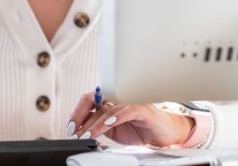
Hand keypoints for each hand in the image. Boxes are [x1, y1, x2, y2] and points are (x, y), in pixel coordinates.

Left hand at [67, 92, 194, 146]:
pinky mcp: (143, 110)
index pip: (87, 102)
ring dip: (94, 125)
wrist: (167, 134)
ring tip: (86, 136)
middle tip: (74, 132)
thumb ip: (98, 128)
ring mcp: (129, 104)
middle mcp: (117, 101)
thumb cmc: (142, 130)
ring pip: (107, 110)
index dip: (76, 113)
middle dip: (79, 117)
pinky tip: (108, 124)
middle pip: (92, 102)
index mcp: (109, 104)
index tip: (70, 129)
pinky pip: (127, 111)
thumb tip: (78, 131)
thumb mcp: (114, 132)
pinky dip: (116, 117)